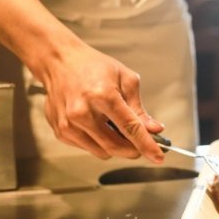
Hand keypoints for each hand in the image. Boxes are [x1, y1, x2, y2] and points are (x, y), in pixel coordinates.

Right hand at [38, 42, 164, 161]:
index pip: (130, 128)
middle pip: (116, 146)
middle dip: (134, 150)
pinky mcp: (61, 132)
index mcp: (102, 96)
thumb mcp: (125, 79)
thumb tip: (154, 130)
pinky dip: (100, 142)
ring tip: (116, 126)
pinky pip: (88, 148)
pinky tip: (99, 125)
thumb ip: (139, 108)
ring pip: (103, 152)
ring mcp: (69, 124)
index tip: (158, 156)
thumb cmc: (93, 66)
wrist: (59, 62)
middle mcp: (82, 112)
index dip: (147, 145)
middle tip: (142, 143)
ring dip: (116, 147)